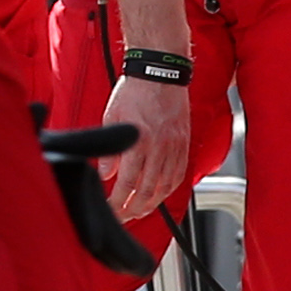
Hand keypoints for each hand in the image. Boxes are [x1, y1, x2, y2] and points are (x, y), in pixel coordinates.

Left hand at [95, 71, 193, 229]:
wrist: (160, 73)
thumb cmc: (134, 91)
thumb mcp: (111, 118)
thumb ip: (111, 149)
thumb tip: (107, 174)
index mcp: (138, 142)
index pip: (126, 184)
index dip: (118, 202)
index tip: (111, 210)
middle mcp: (158, 148)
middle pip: (147, 191)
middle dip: (134, 209)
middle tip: (124, 217)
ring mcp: (173, 147)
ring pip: (165, 186)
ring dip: (152, 203)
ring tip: (140, 211)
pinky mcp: (183, 143)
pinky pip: (179, 173)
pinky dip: (169, 188)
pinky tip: (161, 194)